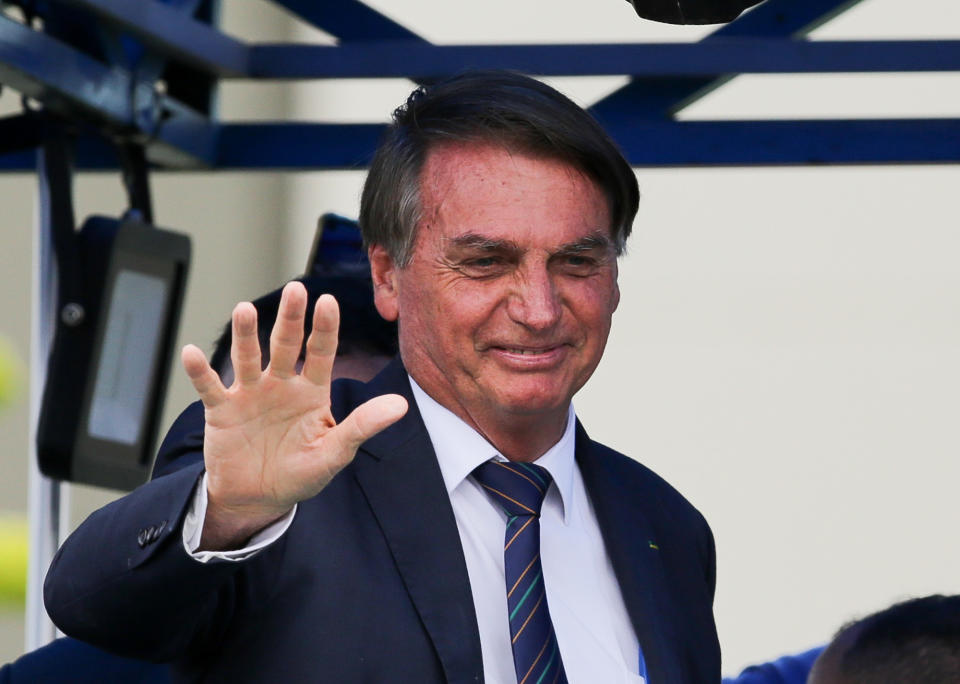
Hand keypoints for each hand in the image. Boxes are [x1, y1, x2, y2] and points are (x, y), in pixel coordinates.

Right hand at [180, 282, 407, 549]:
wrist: (258, 498)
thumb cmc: (300, 473)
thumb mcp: (334, 452)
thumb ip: (363, 426)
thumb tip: (401, 406)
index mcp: (312, 391)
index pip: (321, 352)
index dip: (325, 328)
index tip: (328, 301)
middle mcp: (281, 384)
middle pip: (285, 345)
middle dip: (290, 318)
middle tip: (295, 290)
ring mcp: (250, 394)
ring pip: (247, 357)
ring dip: (245, 335)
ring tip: (244, 309)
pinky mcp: (221, 410)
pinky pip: (209, 386)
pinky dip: (199, 371)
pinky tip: (191, 353)